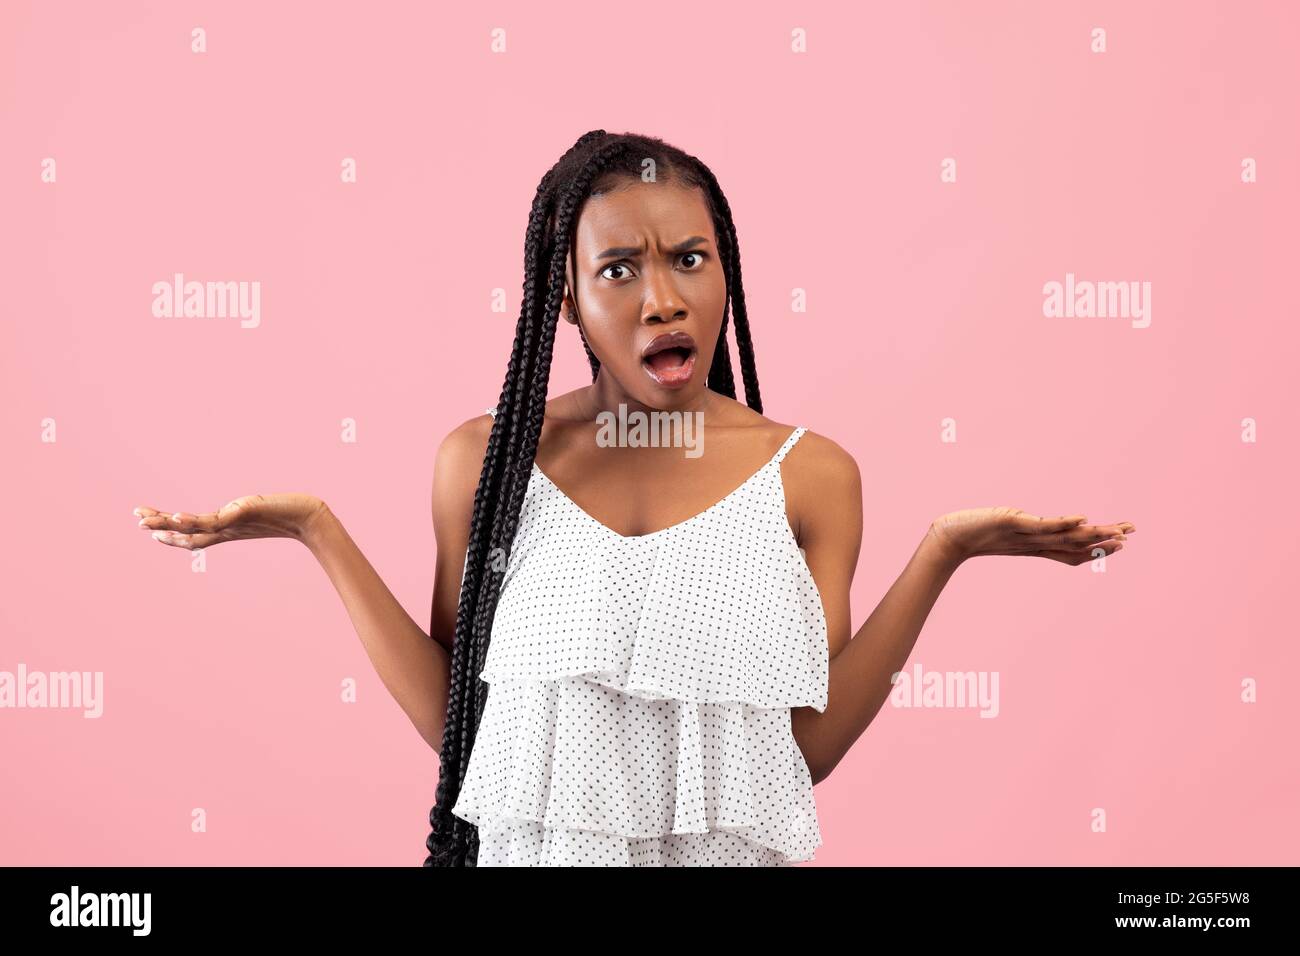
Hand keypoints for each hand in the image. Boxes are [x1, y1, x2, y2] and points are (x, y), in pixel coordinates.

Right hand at [133, 494, 330, 549]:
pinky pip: (212, 521)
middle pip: (186, 534)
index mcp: (226, 528)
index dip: (171, 532)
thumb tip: (245, 507)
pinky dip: (192, 521)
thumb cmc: (287, 513)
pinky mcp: (240, 516)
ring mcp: (231, 524)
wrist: (307, 517)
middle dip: (160, 527)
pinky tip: (176, 517)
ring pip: (193, 529)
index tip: (150, 527)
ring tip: (145, 523)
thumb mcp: (261, 510)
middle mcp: (226, 529)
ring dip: (167, 525)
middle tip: (137, 522)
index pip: (192, 533)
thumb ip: (247, 511)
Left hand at [928, 507, 1133, 565]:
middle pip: (1075, 546)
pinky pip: (1041, 525)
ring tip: (1118, 531)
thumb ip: (1021, 530)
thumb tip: (1030, 523)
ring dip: (1093, 534)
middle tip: (1131, 535)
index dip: (1097, 548)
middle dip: (1104, 541)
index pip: (1072, 551)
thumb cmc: (972, 532)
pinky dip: (1063, 522)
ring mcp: (1024, 536)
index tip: (1122, 541)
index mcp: (1034, 546)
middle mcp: (1033, 544)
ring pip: (1065, 538)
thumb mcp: (1003, 531)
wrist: (947, 537)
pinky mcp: (1012, 524)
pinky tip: (1082, 518)